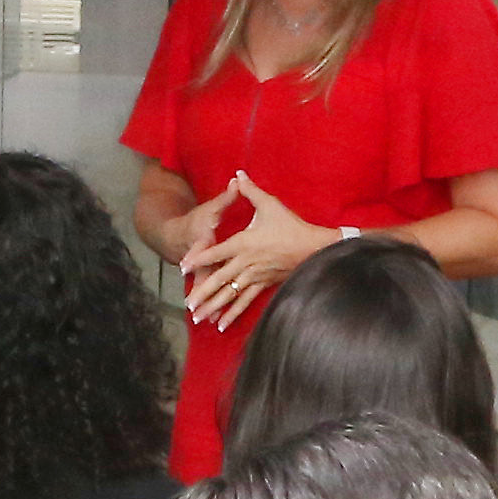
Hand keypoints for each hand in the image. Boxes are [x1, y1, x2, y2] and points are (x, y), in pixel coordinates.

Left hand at [174, 174, 329, 329]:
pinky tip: (221, 325)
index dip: (198, 259)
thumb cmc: (291, 225)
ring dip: (213, 306)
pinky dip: (233, 313)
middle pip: (219, 279)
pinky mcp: (264, 284)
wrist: (314, 246)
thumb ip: (250, 190)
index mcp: (244, 243)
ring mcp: (255, 276)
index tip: (182, 266)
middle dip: (202, 292)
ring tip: (198, 318)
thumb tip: (238, 173)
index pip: (215, 252)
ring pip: (230, 294)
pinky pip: (245, 301)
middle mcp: (247, 263)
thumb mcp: (270, 205)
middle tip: (187, 304)